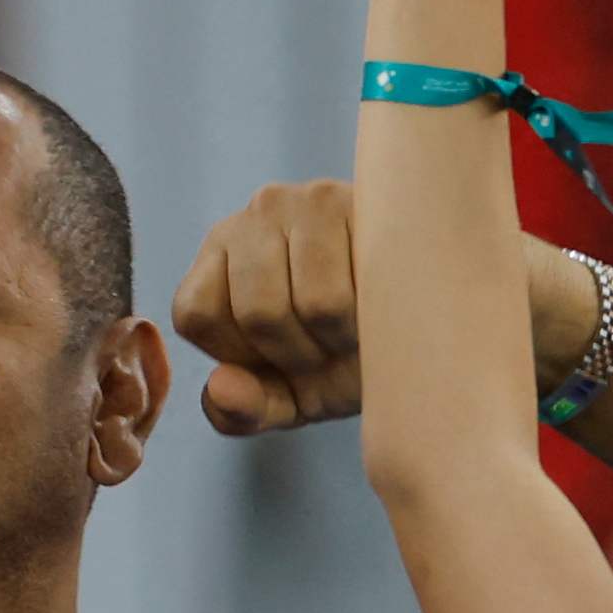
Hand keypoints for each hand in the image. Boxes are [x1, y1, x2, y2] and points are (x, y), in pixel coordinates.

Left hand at [177, 181, 361, 433]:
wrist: (415, 327)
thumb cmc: (339, 359)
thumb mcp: (286, 399)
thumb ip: (241, 411)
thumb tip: (220, 386)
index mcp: (218, 258)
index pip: (196, 313)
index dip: (241, 355)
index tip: (279, 357)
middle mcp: (254, 216)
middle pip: (258, 310)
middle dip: (299, 353)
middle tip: (328, 348)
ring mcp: (306, 201)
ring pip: (315, 301)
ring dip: (342, 337)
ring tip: (355, 328)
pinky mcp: (361, 201)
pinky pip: (364, 283)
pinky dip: (373, 318)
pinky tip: (381, 305)